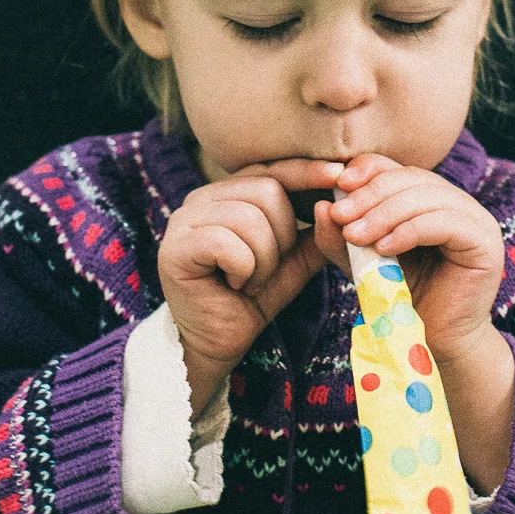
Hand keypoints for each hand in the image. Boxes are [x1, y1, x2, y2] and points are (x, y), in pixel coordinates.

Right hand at [158, 157, 344, 411]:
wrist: (217, 343)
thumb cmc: (251, 299)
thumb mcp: (291, 263)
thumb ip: (313, 235)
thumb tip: (338, 207)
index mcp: (227, 194)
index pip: (270, 169)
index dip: (305, 171)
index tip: (338, 175)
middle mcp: (201, 198)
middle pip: (267, 190)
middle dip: (284, 235)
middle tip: (267, 268)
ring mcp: (184, 221)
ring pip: (250, 218)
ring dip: (264, 259)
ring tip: (250, 281)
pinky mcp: (176, 248)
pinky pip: (228, 243)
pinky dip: (244, 269)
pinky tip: (235, 285)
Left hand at [316, 155, 504, 366]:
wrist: (431, 343)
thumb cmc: (399, 299)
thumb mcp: (362, 262)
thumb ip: (342, 237)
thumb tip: (322, 205)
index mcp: (432, 198)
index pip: (399, 169)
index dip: (369, 169)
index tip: (337, 185)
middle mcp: (458, 203)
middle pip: (411, 178)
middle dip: (370, 195)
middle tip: (340, 215)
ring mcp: (476, 219)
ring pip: (425, 197)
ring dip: (384, 214)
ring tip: (355, 235)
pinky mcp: (484, 241)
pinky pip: (443, 222)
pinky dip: (409, 231)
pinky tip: (384, 247)